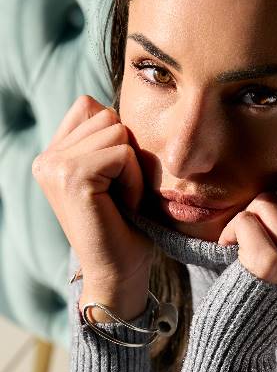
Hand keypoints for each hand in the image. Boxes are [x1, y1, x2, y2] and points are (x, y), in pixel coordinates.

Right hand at [31, 95, 153, 289]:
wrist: (118, 271)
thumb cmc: (126, 224)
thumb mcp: (114, 173)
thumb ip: (105, 137)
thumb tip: (105, 100)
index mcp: (53, 154)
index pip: (91, 106)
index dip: (117, 137)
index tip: (115, 178)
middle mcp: (47, 158)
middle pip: (106, 114)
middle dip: (127, 151)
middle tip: (120, 191)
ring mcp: (54, 166)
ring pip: (116, 130)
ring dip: (133, 167)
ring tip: (121, 198)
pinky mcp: (71, 176)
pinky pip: (123, 153)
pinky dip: (135, 179)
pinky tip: (125, 205)